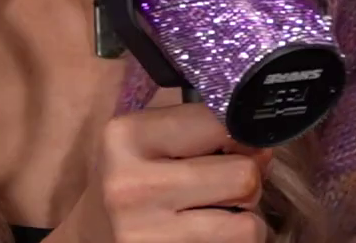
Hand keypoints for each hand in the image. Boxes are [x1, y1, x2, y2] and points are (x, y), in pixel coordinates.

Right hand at [53, 102, 271, 242]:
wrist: (91, 237)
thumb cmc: (130, 180)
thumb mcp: (148, 140)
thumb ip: (200, 131)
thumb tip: (264, 147)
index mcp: (127, 137)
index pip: (220, 124)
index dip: (238, 135)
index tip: (228, 146)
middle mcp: (134, 186)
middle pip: (243, 176)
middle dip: (244, 181)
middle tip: (221, 186)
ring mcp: (147, 234)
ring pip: (248, 226)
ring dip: (243, 220)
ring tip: (214, 214)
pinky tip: (205, 235)